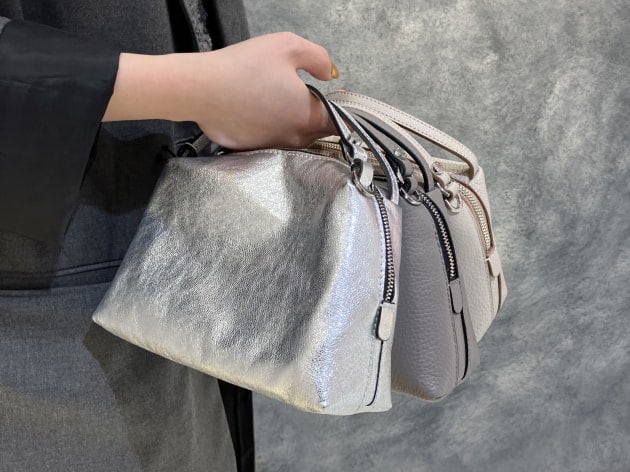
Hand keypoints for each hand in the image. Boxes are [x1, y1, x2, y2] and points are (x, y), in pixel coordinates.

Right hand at [103, 32, 337, 148]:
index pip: (339, 121)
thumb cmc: (244, 67)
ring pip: (292, 138)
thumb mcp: (288, 46)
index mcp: (308, 115)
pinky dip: (267, 129)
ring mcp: (271, 146)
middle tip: (300, 94)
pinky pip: (269, 141)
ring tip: (274, 100)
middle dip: (314, 115)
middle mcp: (293, 137)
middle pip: (316, 132)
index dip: (340, 109)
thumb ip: (318, 58)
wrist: (200, 89)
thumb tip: (329, 73)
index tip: (333, 96)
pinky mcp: (251, 150)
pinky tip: (255, 111)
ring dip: (290, 123)